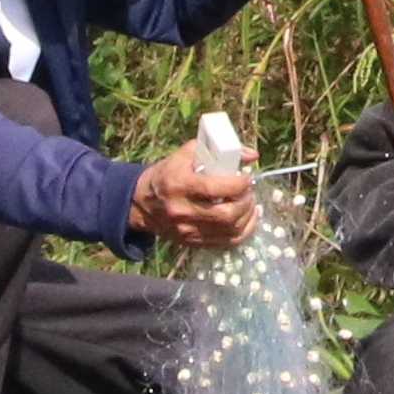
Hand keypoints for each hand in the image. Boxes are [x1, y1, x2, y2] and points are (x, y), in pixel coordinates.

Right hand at [132, 151, 258, 248]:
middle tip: (249, 192)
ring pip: (230, 230)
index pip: (214, 189)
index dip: (238, 184)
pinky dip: (244, 231)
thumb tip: (252, 155)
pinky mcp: (194, 243)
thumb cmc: (166, 175)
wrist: (142, 205)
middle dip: (246, 202)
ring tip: (249, 203)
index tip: (247, 178)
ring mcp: (188, 230)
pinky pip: (227, 242)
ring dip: (248, 216)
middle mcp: (182, 211)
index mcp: (179, 185)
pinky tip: (247, 218)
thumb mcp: (184, 156)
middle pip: (226, 214)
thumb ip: (216, 150)